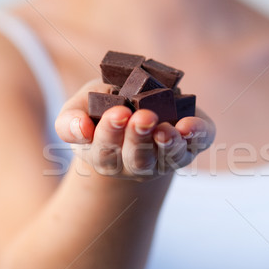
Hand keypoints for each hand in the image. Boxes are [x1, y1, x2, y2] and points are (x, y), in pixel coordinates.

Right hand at [55, 79, 215, 180]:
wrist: (137, 104)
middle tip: (143, 117)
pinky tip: (191, 126)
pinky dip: (197, 135)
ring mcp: (165, 159)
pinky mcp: (191, 144)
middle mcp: (136, 164)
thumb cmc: (103, 108)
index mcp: (105, 156)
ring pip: (167, 158)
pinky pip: (197, 143)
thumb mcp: (81, 108)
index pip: (105, 152)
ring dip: (168, 144)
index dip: (110, 133)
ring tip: (167, 129)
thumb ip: (71, 121)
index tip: (117, 113)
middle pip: (138, 159)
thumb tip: (81, 130)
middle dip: (140, 138)